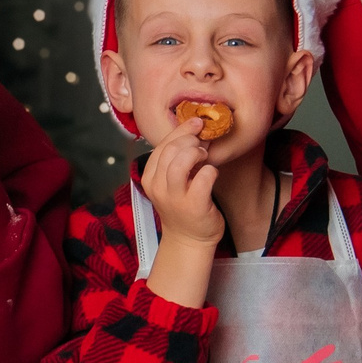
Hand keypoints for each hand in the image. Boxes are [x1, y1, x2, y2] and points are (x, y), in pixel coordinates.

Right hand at [139, 118, 222, 247]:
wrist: (189, 240)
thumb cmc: (182, 206)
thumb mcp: (170, 182)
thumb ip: (177, 158)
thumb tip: (195, 131)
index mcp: (149, 178)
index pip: (161, 145)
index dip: (180, 130)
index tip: (196, 122)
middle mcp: (158, 187)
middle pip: (170, 150)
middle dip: (189, 140)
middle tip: (202, 144)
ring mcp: (174, 198)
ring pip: (180, 162)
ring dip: (196, 153)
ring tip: (205, 157)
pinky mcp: (194, 206)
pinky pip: (203, 178)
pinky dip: (211, 170)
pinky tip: (212, 173)